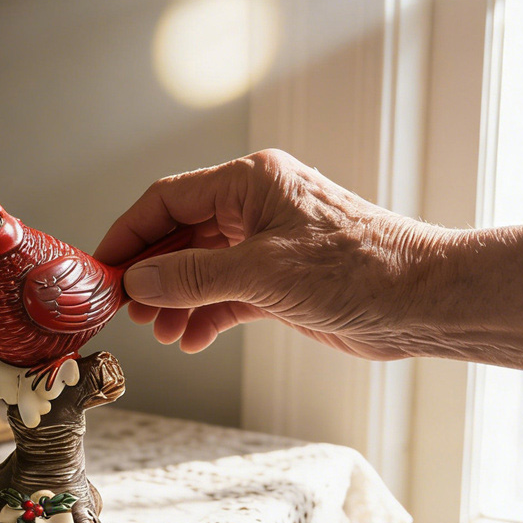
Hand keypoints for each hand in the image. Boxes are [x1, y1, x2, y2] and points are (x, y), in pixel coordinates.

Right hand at [95, 149, 522, 371]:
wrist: (421, 302)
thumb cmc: (358, 270)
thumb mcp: (262, 273)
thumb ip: (193, 277)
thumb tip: (138, 282)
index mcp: (251, 182)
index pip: (168, 199)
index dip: (129, 234)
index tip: (101, 268)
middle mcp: (256, 207)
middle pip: (180, 236)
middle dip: (152, 275)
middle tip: (128, 311)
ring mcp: (268, 245)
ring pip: (202, 270)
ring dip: (177, 301)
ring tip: (162, 333)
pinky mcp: (281, 282)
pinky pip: (227, 295)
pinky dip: (205, 317)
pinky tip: (190, 341)